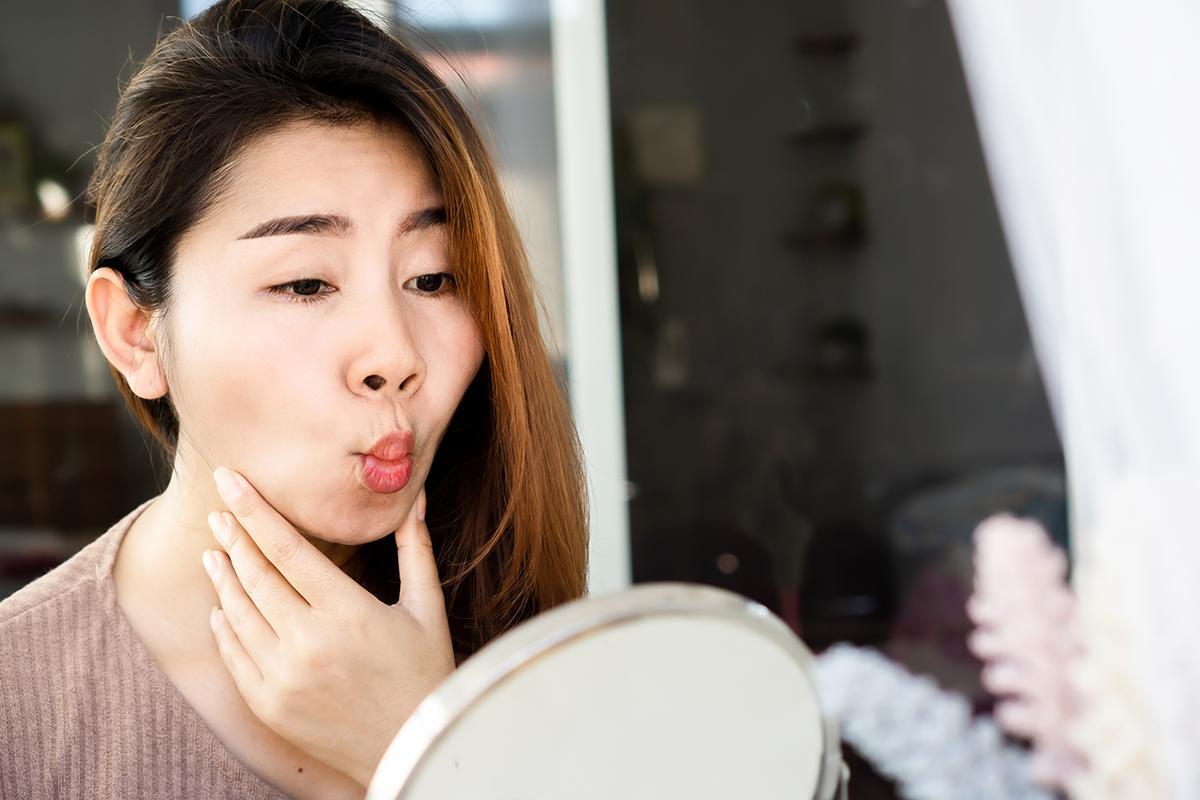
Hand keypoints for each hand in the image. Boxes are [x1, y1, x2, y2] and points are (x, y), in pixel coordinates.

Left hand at [201, 466, 455, 787]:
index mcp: (346, 611)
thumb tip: (417, 498)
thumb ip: (415, 549)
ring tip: (213, 552)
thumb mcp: (426, 608)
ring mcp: (283, 676)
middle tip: (217, 509)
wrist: (410, 749)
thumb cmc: (426, 673)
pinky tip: (221, 607)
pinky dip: (224, 626)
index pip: (287, 548)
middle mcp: (308, 641)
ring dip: (222, 577)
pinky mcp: (269, 705)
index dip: (255, 510)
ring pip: (238, 612)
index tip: (230, 480)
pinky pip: (235, 655)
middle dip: (233, 536)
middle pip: (255, 575)